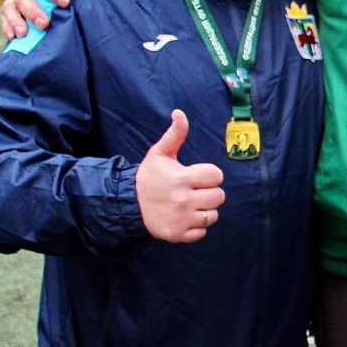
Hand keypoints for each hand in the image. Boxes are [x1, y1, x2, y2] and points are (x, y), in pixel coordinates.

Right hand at [135, 110, 225, 242]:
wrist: (127, 205)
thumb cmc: (148, 177)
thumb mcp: (159, 153)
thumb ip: (175, 134)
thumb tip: (179, 112)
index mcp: (181, 178)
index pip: (216, 176)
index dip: (210, 174)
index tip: (198, 176)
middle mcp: (183, 200)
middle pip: (219, 196)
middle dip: (209, 192)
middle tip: (195, 190)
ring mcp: (181, 219)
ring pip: (213, 215)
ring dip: (205, 209)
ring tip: (191, 204)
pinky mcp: (178, 234)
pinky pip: (202, 232)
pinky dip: (197, 226)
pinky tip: (186, 217)